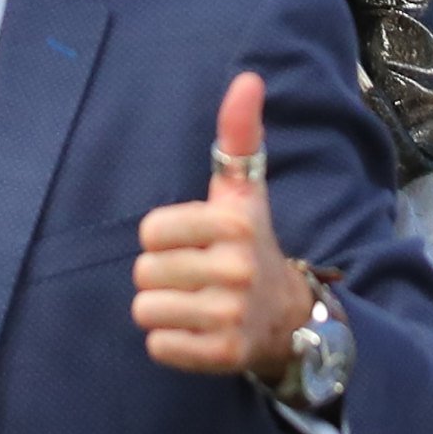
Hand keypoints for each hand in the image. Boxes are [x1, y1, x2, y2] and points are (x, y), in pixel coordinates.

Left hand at [133, 72, 313, 377]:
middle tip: (197, 277)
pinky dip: (170, 343)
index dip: (164, 238)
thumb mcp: (245, 191)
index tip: (195, 243)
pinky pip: (159, 346)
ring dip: (163, 310)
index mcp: (237, 223)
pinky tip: (198, 332)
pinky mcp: (225, 355)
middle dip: (162, 276)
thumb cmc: (251, 244)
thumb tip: (247, 78)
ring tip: (195, 304)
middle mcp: (238, 268)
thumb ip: (239, 135)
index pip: (150, 231)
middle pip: (144, 272)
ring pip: (146, 310)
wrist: (288, 317)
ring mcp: (232, 315)